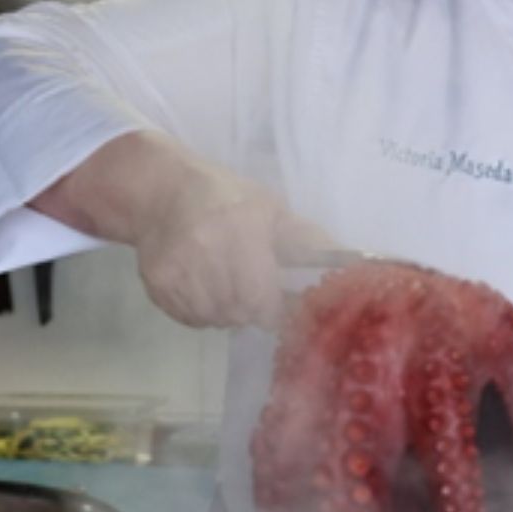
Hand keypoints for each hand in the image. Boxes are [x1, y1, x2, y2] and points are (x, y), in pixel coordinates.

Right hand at [32, 131, 331, 330]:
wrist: (161, 192)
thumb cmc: (227, 199)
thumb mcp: (271, 210)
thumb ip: (308, 242)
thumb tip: (354, 265)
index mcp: (242, 231)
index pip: (262, 299)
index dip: (276, 308)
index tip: (283, 304)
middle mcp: (206, 253)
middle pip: (240, 312)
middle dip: (252, 307)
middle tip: (250, 284)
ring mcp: (178, 272)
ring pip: (216, 319)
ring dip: (227, 310)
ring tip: (224, 279)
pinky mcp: (158, 286)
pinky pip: (192, 319)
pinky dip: (202, 310)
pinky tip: (202, 283)